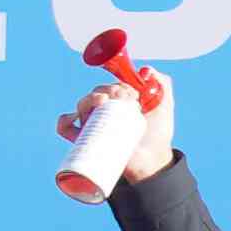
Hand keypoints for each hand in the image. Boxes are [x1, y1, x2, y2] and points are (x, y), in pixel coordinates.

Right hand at [57, 68, 178, 181]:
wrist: (152, 161)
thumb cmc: (157, 134)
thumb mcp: (165, 105)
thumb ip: (162, 83)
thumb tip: (146, 70)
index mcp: (119, 101)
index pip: (111, 85)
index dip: (118, 84)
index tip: (133, 92)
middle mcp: (103, 111)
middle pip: (97, 92)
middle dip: (109, 90)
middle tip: (126, 98)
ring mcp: (93, 124)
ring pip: (82, 104)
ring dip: (91, 99)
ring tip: (105, 103)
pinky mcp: (85, 139)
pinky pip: (65, 128)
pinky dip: (65, 120)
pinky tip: (76, 118)